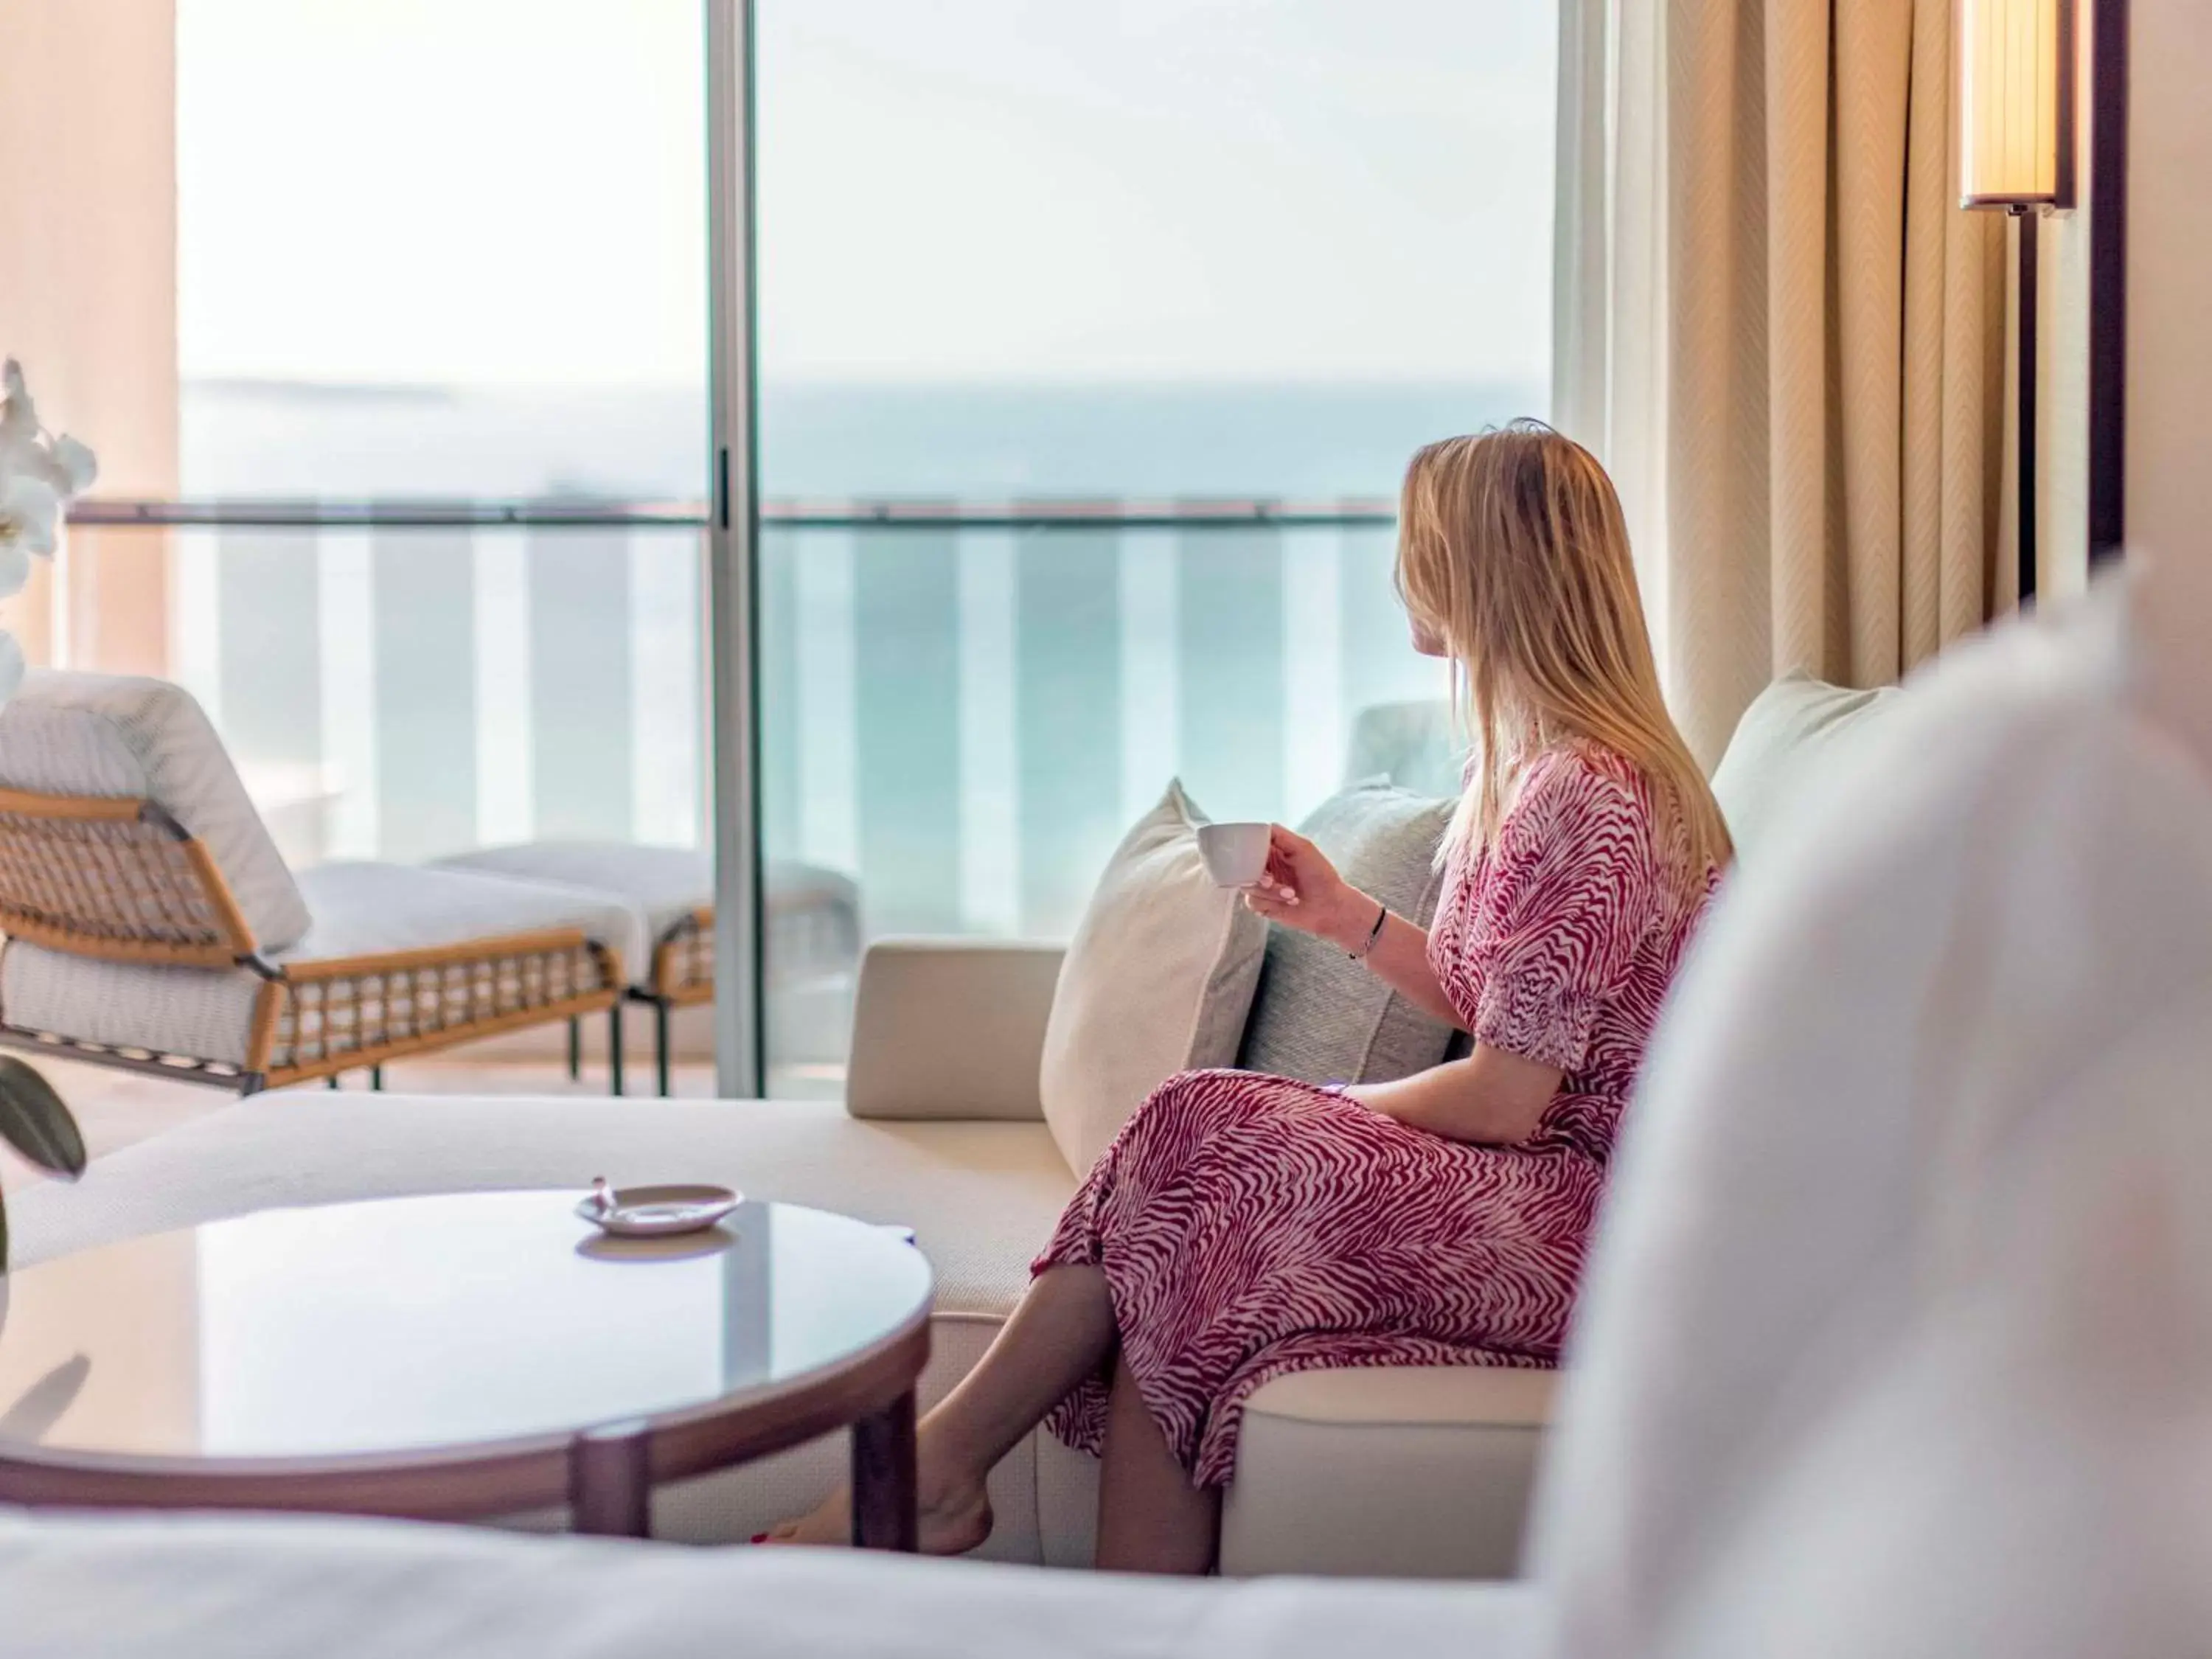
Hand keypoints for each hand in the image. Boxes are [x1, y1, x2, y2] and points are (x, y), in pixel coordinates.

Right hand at [1243, 825, 1371, 949]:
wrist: (1330, 906)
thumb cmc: (1322, 876)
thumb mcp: (1303, 848)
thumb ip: (1281, 836)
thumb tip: (1261, 827)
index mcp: (1273, 852)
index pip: (1250, 846)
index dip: (1247, 851)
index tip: (1251, 857)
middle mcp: (1266, 868)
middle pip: (1243, 867)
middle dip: (1258, 876)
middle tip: (1270, 881)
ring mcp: (1264, 888)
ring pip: (1248, 886)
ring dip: (1270, 892)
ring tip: (1290, 894)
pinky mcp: (1264, 905)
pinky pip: (1252, 902)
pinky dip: (1270, 903)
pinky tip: (1287, 903)